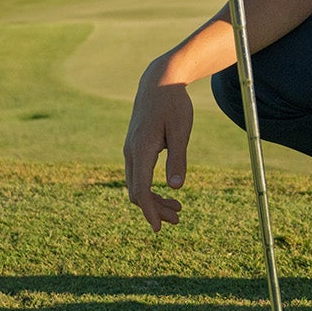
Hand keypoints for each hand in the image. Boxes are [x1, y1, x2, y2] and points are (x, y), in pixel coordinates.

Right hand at [123, 66, 192, 231]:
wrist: (159, 82)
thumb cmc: (174, 104)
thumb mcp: (180, 130)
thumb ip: (178, 158)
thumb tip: (176, 188)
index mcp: (141, 149)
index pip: (141, 190)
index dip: (150, 211)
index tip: (160, 228)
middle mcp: (131, 152)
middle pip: (137, 192)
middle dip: (155, 209)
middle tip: (177, 220)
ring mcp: (130, 150)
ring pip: (137, 185)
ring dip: (154, 201)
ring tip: (177, 211)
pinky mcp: (135, 148)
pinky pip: (139, 175)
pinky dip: (151, 188)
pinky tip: (168, 192)